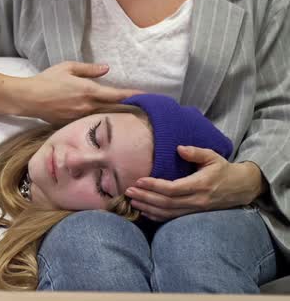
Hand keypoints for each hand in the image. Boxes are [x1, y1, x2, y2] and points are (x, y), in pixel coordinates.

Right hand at [17, 62, 142, 125]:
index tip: (145, 96)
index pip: (116, 95)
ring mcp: (79, 118)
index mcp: (88, 91)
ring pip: (100, 116)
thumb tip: (106, 69)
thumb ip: (89, 69)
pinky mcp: (70, 124)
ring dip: (110, 114)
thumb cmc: (47, 80)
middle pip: (112, 109)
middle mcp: (86, 106)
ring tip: (120, 113)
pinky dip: (94, 119)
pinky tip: (96, 118)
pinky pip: (87, 121)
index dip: (132, 96)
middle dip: (125, 108)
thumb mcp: (68, 68)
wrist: (29, 98)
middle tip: (138, 106)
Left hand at [125, 146, 264, 221]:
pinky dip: (156, 216)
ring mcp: (195, 210)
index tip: (139, 180)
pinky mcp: (193, 215)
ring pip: (167, 213)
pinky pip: (172, 219)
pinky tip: (143, 211)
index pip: (173, 189)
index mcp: (201, 184)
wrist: (241, 188)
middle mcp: (197, 200)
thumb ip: (196, 152)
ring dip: (147, 208)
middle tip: (128, 191)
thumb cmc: (223, 169)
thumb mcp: (213, 156)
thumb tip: (179, 148)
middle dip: (145, 198)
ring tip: (132, 201)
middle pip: (166, 203)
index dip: (154, 186)